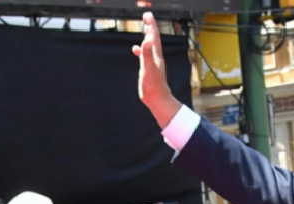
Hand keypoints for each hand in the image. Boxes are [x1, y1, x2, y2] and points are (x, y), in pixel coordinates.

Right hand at [132, 12, 180, 127]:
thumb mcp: (148, 69)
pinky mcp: (148, 69)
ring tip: (144, 28)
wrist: (158, 99)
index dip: (151, 25)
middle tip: (146, 16)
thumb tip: (146, 41)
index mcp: (156, 55)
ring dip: (146, 36)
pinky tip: (135, 50)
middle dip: (150, 27)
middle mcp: (155, 57)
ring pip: (150, 46)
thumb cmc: (153, 86)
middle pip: (153, 38)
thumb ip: (147, 54)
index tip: (147, 15)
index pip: (154, 36)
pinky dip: (140, 50)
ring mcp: (152, 63)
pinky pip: (144, 55)